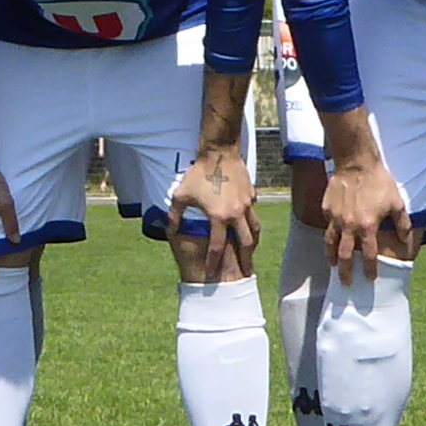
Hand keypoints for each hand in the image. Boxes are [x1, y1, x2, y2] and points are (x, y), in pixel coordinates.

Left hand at [166, 145, 261, 285]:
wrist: (219, 152)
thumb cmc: (198, 173)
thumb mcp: (181, 195)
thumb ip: (175, 214)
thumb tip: (170, 228)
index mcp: (219, 217)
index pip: (217, 247)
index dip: (213, 262)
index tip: (211, 273)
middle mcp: (236, 214)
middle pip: (246, 244)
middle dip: (246, 260)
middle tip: (246, 271)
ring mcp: (246, 204)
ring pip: (255, 229)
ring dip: (254, 243)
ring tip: (252, 252)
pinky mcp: (251, 195)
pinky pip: (253, 212)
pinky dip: (252, 221)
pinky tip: (249, 224)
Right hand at [317, 154, 411, 280]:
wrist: (356, 163)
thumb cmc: (379, 182)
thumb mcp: (397, 203)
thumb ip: (403, 225)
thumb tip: (407, 242)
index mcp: (367, 227)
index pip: (369, 256)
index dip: (370, 269)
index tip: (371, 279)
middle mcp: (349, 226)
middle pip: (345, 256)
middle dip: (345, 272)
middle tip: (346, 283)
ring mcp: (335, 218)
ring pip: (330, 244)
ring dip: (332, 258)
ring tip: (334, 265)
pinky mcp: (326, 209)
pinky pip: (327, 226)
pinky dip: (330, 234)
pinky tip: (332, 238)